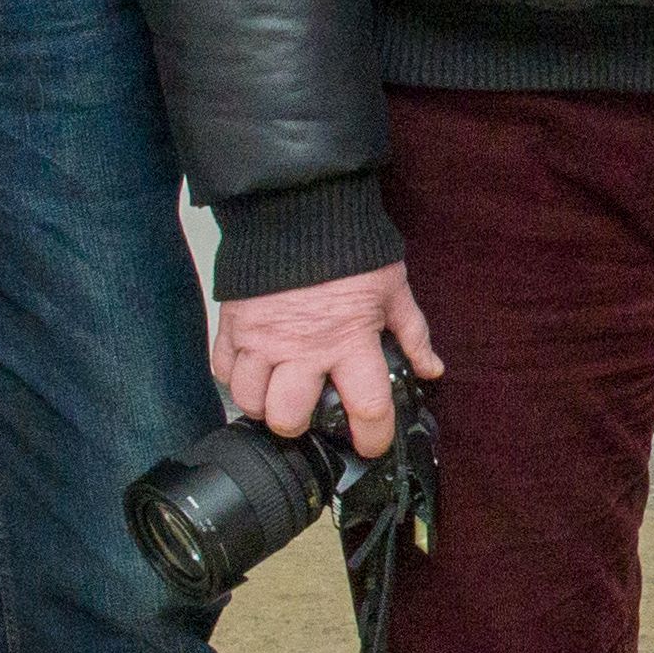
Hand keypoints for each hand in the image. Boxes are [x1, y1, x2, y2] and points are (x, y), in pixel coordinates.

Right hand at [212, 264, 442, 456]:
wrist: (298, 207)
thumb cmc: (348, 248)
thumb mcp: (393, 290)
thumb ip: (412, 334)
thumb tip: (431, 369)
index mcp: (348, 341)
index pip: (366, 408)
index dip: (372, 437)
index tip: (371, 444)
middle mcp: (301, 349)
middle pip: (288, 418)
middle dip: (299, 427)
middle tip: (309, 417)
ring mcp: (261, 339)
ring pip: (249, 401)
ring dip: (263, 406)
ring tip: (278, 396)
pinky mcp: (232, 324)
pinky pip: (222, 370)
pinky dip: (234, 378)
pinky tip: (252, 371)